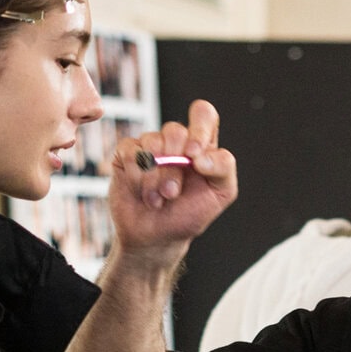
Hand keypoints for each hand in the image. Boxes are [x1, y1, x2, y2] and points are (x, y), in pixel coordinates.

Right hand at [108, 99, 237, 265]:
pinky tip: (142, 193)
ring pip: (151, 144)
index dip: (198, 128)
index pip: (203, 114)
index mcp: (201, 145)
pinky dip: (138, 177)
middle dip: (174, 169)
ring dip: (155, 178)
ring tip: (158, 200)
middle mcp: (175, 141)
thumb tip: (200, 155)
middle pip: (174, 131)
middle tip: (173, 193)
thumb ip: (224, 167)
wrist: (157, 238)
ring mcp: (150, 146)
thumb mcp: (220, 194)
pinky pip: (130, 152)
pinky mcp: (126, 154)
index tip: (193, 157)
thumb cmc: (189, 214)